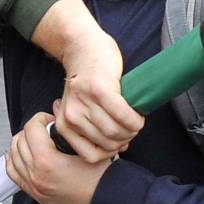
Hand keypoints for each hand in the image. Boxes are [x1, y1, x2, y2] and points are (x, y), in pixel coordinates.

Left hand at [5, 111, 112, 203]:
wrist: (106, 203)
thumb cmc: (101, 178)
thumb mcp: (89, 147)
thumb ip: (70, 126)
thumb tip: (56, 106)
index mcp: (47, 162)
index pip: (31, 129)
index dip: (40, 118)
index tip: (49, 119)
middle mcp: (35, 174)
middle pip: (20, 140)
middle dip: (32, 130)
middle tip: (45, 129)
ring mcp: (33, 185)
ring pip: (13, 155)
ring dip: (22, 143)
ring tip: (36, 140)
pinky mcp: (34, 194)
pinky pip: (12, 172)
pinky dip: (15, 160)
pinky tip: (23, 155)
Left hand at [30, 0, 139, 162]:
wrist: (83, 47)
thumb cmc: (88, 81)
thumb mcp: (81, 109)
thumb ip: (94, 130)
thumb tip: (119, 149)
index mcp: (64, 124)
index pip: (92, 155)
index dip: (112, 152)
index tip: (120, 140)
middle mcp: (71, 116)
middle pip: (108, 144)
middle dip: (126, 139)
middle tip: (132, 127)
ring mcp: (84, 103)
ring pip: (117, 132)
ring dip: (133, 129)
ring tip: (135, 119)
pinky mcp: (99, 90)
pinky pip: (124, 116)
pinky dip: (135, 119)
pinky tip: (138, 113)